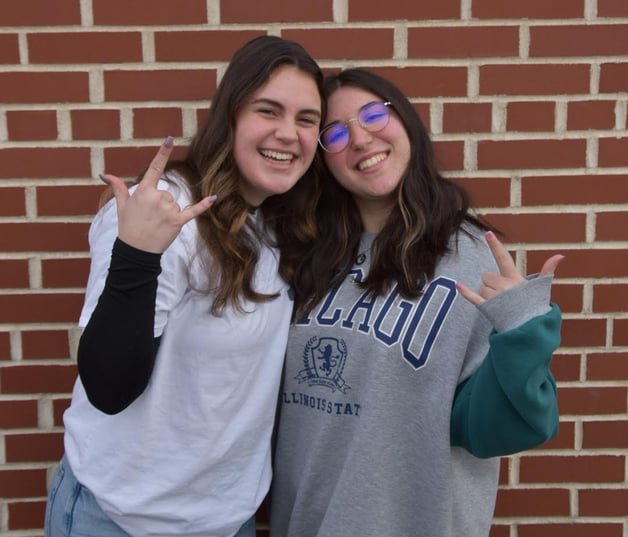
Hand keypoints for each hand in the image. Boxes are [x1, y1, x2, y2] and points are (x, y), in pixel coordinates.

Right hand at [99, 137, 215, 253]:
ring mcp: (168, 209)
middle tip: (149, 217)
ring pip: (175, 203)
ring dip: (168, 212)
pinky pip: (193, 210)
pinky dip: (203, 205)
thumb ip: (118, 188)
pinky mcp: (178, 221)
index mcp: (143, 191)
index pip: (155, 168)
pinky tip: (214, 198)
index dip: (163, 153)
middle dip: (160, 204)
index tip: (170, 139)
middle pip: (167, 193)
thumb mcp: (121, 206)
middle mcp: (157, 197)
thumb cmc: (128, 227)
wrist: (136, 250)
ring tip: (157, 224)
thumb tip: (105, 175)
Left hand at [456, 231, 563, 305]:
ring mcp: (494, 297)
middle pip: (487, 276)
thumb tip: (561, 256)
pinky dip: (465, 291)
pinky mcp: (486, 307)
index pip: (503, 259)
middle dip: (492, 282)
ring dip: (487, 293)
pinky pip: (473, 297)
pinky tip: (458, 284)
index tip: (487, 233)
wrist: (529, 329)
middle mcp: (504, 287)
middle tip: (505, 294)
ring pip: (481, 287)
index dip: (495, 246)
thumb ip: (547, 270)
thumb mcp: (541, 287)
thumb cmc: (534, 306)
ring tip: (501, 303)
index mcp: (515, 279)